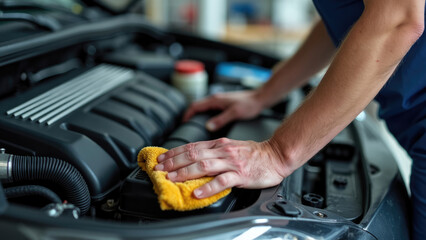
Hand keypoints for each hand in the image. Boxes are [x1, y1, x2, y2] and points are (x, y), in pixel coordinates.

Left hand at [154, 138, 289, 198]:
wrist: (275, 155)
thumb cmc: (253, 154)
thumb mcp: (230, 147)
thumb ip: (213, 152)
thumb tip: (193, 159)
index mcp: (219, 144)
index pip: (192, 146)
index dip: (174, 152)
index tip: (161, 159)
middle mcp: (222, 151)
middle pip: (193, 154)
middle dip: (174, 162)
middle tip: (160, 169)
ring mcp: (231, 162)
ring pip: (204, 165)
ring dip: (185, 172)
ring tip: (172, 178)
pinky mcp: (240, 174)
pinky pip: (222, 181)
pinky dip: (208, 187)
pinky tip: (198, 192)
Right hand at [183, 90, 263, 130]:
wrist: (261, 98)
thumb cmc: (250, 104)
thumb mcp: (235, 113)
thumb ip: (221, 120)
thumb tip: (208, 126)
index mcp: (215, 100)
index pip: (195, 106)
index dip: (187, 115)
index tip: (182, 124)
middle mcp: (215, 99)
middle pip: (197, 107)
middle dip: (189, 117)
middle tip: (185, 128)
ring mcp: (219, 102)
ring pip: (203, 109)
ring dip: (197, 117)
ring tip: (194, 127)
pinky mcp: (223, 105)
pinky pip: (209, 111)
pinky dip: (204, 117)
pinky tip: (207, 125)